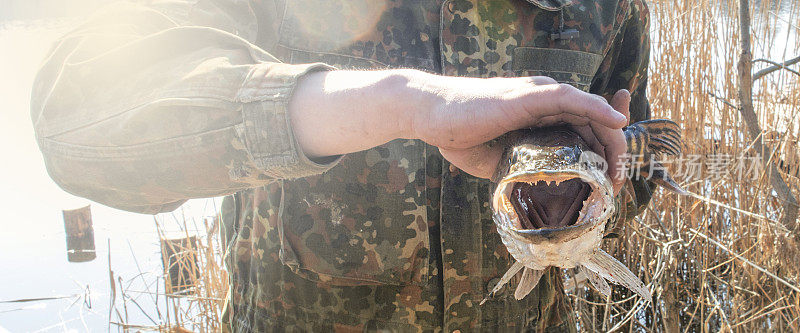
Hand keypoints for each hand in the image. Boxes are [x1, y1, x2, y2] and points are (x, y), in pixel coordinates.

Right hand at [289, 69, 628, 194]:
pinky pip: (572, 98)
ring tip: (620, 169)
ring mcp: (538, 95)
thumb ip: (519, 167)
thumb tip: (531, 193)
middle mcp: (545, 101)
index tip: (611, 180)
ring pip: (589, 111)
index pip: (584, 129)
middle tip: (618, 183)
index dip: (603, 152)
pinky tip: (616, 122)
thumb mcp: (499, 158)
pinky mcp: (529, 95)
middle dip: (613, 153)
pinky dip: (597, 108)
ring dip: (611, 140)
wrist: (429, 115)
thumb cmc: (458, 134)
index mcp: (540, 115)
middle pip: (594, 123)